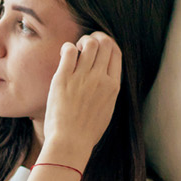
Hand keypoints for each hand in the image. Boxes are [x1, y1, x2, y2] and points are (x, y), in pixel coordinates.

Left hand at [43, 32, 122, 154]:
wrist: (70, 142)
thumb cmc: (86, 132)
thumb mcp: (106, 110)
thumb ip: (107, 91)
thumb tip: (104, 77)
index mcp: (113, 87)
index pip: (116, 53)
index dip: (107, 44)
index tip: (99, 48)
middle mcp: (100, 79)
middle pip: (105, 43)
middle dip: (95, 39)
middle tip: (84, 46)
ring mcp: (82, 77)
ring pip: (89, 44)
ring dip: (82, 42)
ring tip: (75, 50)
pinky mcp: (63, 78)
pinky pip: (69, 50)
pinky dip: (68, 47)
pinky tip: (64, 55)